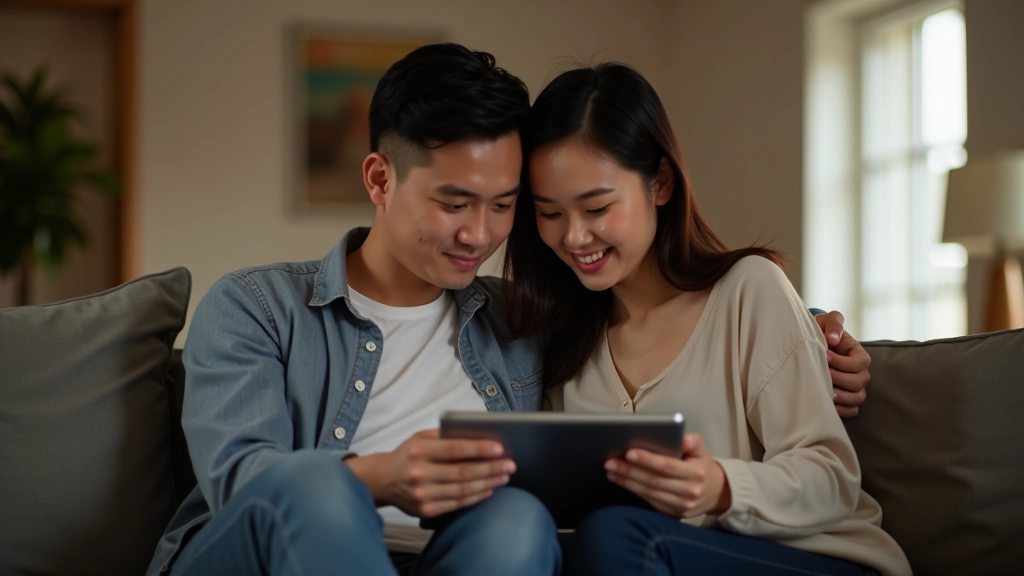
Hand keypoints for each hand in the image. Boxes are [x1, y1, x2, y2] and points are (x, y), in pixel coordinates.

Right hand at [345, 429, 513, 517]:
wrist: (382, 481)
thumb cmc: (407, 455)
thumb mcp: (419, 437)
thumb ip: (444, 435)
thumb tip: (476, 434)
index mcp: (419, 451)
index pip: (454, 449)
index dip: (478, 449)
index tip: (499, 448)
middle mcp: (420, 474)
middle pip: (463, 472)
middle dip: (490, 468)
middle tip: (511, 464)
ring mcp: (422, 495)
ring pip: (463, 490)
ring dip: (488, 483)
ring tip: (504, 476)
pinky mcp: (425, 511)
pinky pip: (457, 504)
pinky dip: (475, 497)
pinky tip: (489, 490)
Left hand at [604, 434, 729, 518]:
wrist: (715, 492)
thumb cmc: (701, 465)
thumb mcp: (702, 449)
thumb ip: (693, 441)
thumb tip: (683, 438)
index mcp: (696, 473)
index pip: (667, 466)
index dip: (648, 460)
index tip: (629, 452)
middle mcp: (689, 491)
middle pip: (654, 481)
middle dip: (630, 471)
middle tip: (610, 462)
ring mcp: (681, 506)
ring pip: (649, 493)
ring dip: (627, 482)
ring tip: (611, 470)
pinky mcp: (673, 514)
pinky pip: (650, 501)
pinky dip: (633, 491)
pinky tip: (621, 481)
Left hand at [815, 310, 870, 417]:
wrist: (813, 345)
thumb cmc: (823, 332)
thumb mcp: (827, 321)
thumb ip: (833, 324)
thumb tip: (833, 339)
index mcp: (859, 355)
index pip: (859, 363)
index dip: (842, 362)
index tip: (824, 356)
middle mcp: (861, 373)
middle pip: (858, 382)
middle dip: (837, 378)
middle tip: (821, 373)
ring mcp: (856, 388)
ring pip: (857, 398)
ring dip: (839, 396)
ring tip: (823, 389)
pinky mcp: (848, 400)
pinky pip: (852, 410)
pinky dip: (841, 410)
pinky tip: (826, 402)